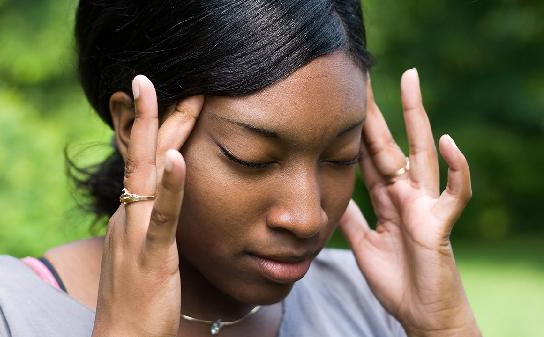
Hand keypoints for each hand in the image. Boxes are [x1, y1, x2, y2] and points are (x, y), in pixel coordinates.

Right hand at [91, 75, 203, 336]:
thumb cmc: (137, 300)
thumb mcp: (142, 252)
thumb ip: (152, 224)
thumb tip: (165, 203)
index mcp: (128, 216)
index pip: (140, 162)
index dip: (152, 130)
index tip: (167, 98)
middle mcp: (126, 217)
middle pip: (141, 157)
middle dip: (152, 116)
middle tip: (156, 78)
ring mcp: (136, 234)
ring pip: (147, 175)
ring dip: (161, 134)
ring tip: (171, 97)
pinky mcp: (152, 255)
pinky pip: (163, 216)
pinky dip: (172, 185)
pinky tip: (178, 157)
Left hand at [339, 69, 480, 336]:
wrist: (418, 312)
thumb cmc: (395, 278)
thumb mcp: (362, 242)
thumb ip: (350, 217)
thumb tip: (329, 196)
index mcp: (386, 197)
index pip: (368, 155)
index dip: (355, 129)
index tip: (341, 102)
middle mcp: (405, 193)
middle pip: (389, 143)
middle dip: (377, 111)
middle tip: (364, 75)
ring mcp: (424, 203)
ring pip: (421, 153)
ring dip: (417, 117)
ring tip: (410, 81)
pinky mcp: (440, 222)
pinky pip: (455, 192)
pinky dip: (456, 168)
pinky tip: (449, 142)